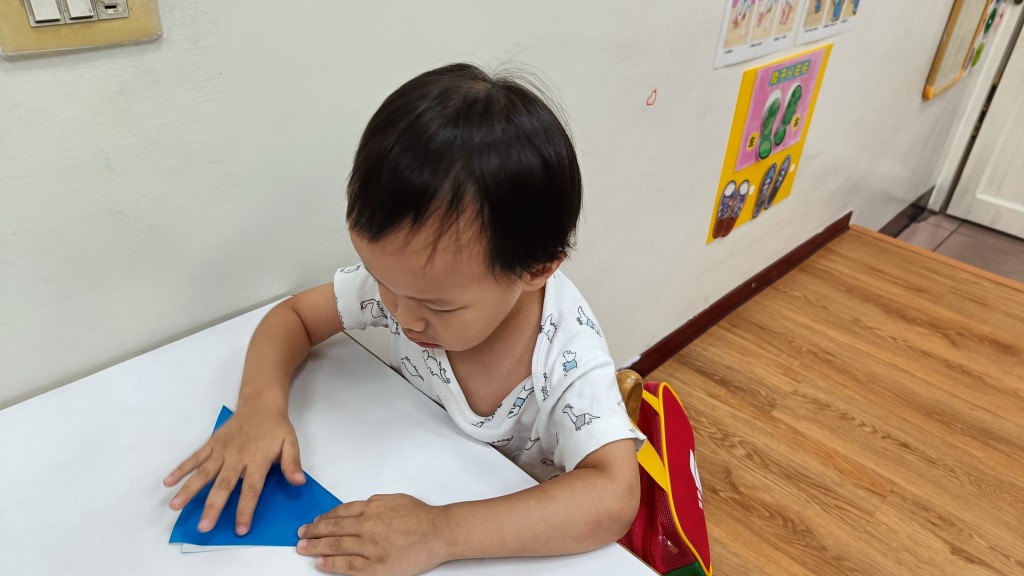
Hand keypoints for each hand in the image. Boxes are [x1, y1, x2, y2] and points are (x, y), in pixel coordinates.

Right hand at [162, 410, 305, 534]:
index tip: (240, 529)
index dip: (245, 509)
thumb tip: (299, 482)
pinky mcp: (211, 444)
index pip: (251, 489)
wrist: (260, 403)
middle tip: (203, 527)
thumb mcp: (291, 443)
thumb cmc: (276, 427)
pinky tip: (168, 482)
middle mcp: (236, 457)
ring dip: (188, 489)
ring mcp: (221, 451)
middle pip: (223, 485)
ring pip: (203, 473)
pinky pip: (194, 458)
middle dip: (212, 506)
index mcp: (257, 460)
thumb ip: (292, 463)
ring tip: (175, 506)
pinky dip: (181, 469)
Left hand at [296, 494, 449, 575]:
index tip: (314, 521)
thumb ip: (375, 503)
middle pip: (333, 528)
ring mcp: (371, 546)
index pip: (340, 512)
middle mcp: (368, 525)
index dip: (323, 517)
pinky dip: (332, 563)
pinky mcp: (377, 565)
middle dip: (313, 531)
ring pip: (336, 545)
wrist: (439, 532)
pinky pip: (349, 565)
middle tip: (300, 534)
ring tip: (303, 548)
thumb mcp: (395, 500)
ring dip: (316, 546)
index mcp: (372, 508)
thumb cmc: (422, 516)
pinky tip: (321, 562)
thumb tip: (361, 507)